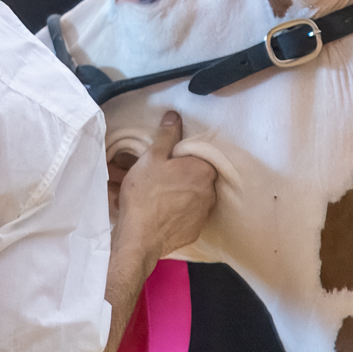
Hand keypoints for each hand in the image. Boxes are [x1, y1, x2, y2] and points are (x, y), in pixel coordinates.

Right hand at [110, 112, 217, 257]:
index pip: (199, 156)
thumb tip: (175, 116)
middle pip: (196, 176)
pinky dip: (176, 210)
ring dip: (177, 192)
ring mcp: (205, 213)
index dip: (180, 157)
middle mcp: (211, 191)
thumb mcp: (152, 158)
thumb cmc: (145, 193)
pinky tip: (159, 210)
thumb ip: (167, 136)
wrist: (141, 236)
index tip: (165, 161)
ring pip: (192, 195)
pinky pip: (187, 214)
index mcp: (203, 170)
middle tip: (156, 176)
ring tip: (154, 194)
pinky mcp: (196, 230)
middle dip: (178, 174)